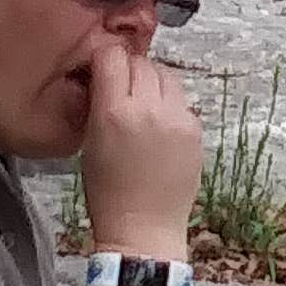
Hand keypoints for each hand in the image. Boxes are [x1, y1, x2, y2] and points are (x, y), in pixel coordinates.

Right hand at [78, 35, 201, 253]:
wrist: (144, 229)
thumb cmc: (108, 192)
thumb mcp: (89, 142)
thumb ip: (99, 104)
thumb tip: (106, 76)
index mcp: (114, 113)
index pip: (112, 57)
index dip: (105, 59)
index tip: (102, 67)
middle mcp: (149, 110)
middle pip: (141, 62)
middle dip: (129, 69)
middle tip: (121, 86)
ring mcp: (177, 119)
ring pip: (166, 75)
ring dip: (152, 82)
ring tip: (142, 103)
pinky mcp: (195, 130)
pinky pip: (181, 101)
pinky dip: (169, 105)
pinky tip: (158, 125)